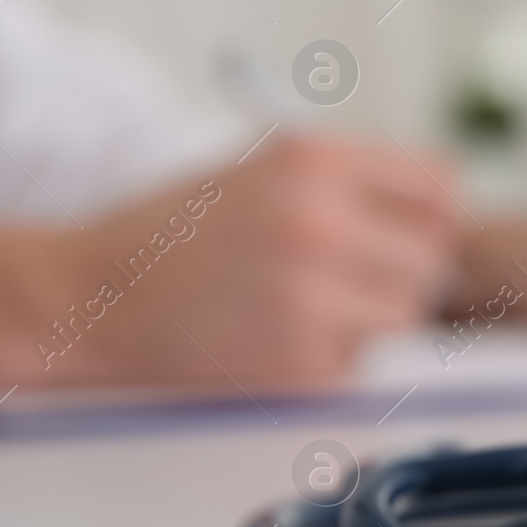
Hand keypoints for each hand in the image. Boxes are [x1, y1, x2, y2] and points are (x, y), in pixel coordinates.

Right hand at [0, 136, 460, 396]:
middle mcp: (320, 224)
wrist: (88, 297)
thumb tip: (435, 214)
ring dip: (370, 318)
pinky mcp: (299, 366)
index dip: (430, 213)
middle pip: (431, 257)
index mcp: (311, 160)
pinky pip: (357, 362)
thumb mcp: (257, 170)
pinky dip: (329, 358)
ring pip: (402, 315)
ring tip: (305, 306)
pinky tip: (271, 339)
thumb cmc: (170, 232)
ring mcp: (312, 299)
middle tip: (355, 278)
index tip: (410, 229)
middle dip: (401, 270)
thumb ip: (344, 183)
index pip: (438, 187)